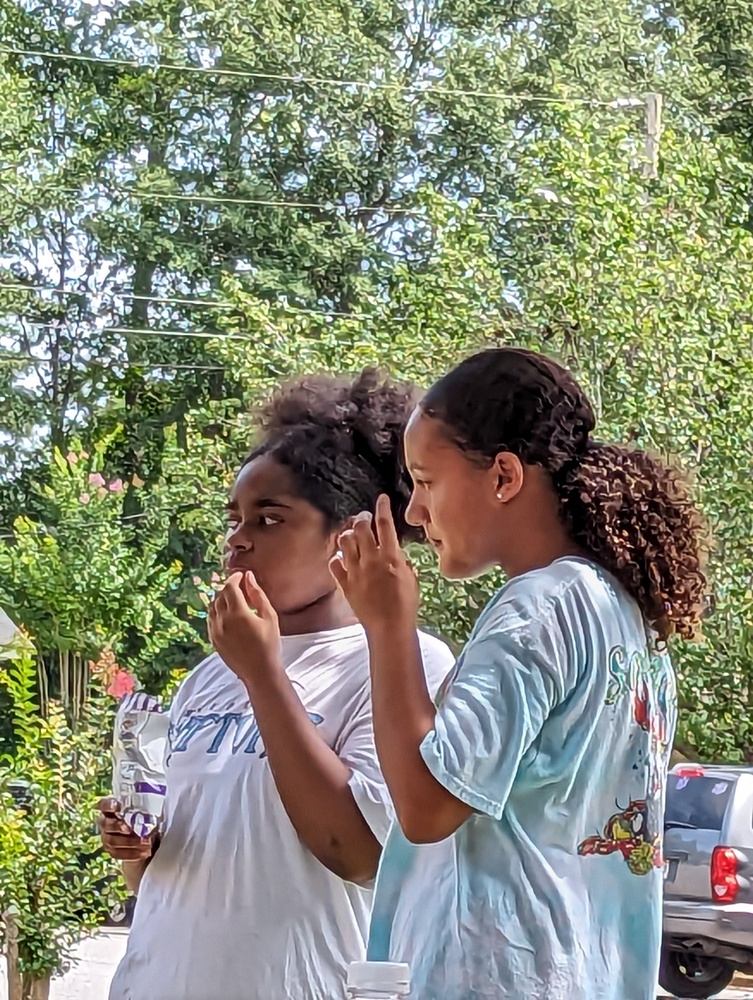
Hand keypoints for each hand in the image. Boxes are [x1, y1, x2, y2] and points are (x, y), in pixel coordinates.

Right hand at [97, 797, 153, 861]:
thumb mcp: (145, 811)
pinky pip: (118, 854)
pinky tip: (144, 852)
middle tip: (130, 829)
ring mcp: (107, 838)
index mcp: (112, 809)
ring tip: (145, 843)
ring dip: (129, 842)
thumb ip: (143, 809)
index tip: (117, 805)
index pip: (103, 804)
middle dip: (118, 826)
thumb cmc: (145, 818)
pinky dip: (132, 853)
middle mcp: (106, 823)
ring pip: (111, 841)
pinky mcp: (112, 851)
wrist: (146, 837)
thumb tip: (153, 807)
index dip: (108, 805)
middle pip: (106, 824)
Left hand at [208, 571, 281, 688]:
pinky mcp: (213, 640)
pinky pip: (210, 619)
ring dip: (221, 599)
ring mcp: (215, 631)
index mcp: (237, 613)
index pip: (229, 587)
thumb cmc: (269, 644)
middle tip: (240, 587)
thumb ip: (258, 594)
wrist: (260, 672)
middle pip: (219, 595)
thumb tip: (249, 577)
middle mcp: (222, 620)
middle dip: (229, 587)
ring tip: (234, 600)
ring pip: (212, 607)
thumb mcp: (269, 617)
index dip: (235, 578)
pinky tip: (228, 615)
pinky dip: (217, 612)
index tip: (242, 575)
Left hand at [330, 494, 418, 631]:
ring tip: (351, 533)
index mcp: (390, 557)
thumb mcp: (411, 578)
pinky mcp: (345, 584)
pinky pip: (334, 565)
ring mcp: (355, 572)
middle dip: (361, 518)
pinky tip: (340, 557)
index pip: (385, 525)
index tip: (381, 499)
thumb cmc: (406, 605)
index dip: (382, 508)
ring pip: (345, 543)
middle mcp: (371, 560)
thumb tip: (395, 550)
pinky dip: (336, 558)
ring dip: (348, 535)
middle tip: (363, 516)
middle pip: (361, 529)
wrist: (389, 627)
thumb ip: (401, 560)